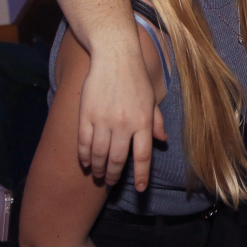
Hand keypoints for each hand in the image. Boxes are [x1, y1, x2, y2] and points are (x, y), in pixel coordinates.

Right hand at [79, 47, 166, 188]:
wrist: (115, 57)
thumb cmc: (136, 78)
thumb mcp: (151, 99)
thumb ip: (156, 122)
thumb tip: (162, 140)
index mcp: (143, 121)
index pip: (143, 156)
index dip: (141, 175)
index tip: (140, 189)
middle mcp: (124, 123)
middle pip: (118, 159)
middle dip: (115, 174)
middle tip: (112, 182)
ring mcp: (103, 120)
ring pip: (99, 154)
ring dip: (99, 168)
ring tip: (99, 175)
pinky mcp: (86, 115)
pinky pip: (84, 142)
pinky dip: (85, 156)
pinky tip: (86, 162)